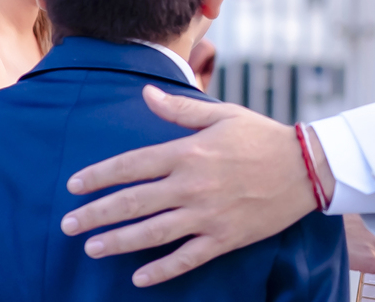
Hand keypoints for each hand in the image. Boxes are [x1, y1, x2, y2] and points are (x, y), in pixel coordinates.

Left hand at [59, 85, 316, 286]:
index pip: (132, 165)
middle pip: (133, 202)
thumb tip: (146, 95)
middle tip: (68, 224)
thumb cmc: (262, 137)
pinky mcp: (225, 238)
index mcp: (189, 153)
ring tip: (92, 248)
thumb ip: (181, 110)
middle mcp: (192, 185)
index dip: (100, 176)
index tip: (74, 186)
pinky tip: (138, 279)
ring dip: (119, 242)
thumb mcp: (222, 115)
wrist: (306, 167)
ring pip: (153, 234)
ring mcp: (208, 215)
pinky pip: (187, 258)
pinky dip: (161, 271)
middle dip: (96, 214)